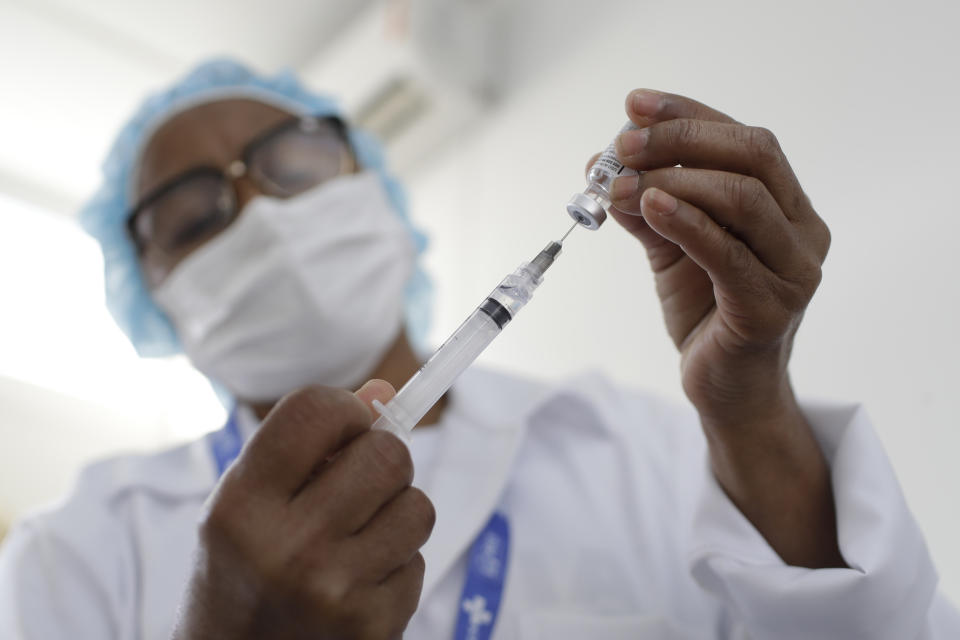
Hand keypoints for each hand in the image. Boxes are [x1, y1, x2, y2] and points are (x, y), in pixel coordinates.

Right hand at [172, 381, 434, 639]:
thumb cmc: (240, 575)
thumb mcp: (246, 505)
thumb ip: (307, 446)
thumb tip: (385, 393)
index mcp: (242, 506)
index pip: (316, 411)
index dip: (346, 410)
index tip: (349, 426)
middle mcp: (288, 547)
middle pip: (387, 454)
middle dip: (382, 460)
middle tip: (356, 487)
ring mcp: (335, 591)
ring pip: (418, 506)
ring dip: (396, 514)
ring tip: (356, 538)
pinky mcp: (373, 626)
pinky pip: (419, 562)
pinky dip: (397, 565)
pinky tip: (358, 584)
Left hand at [597, 90, 842, 567]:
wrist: (725, 390)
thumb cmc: (705, 313)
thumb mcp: (670, 249)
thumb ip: (647, 208)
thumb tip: (602, 168)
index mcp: (787, 207)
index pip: (744, 139)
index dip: (688, 113)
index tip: (633, 105)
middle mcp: (803, 232)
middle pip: (752, 155)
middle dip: (681, 139)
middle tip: (622, 144)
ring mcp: (795, 270)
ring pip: (743, 198)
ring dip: (675, 178)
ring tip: (621, 180)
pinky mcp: (771, 308)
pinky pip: (728, 252)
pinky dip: (685, 221)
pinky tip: (646, 204)